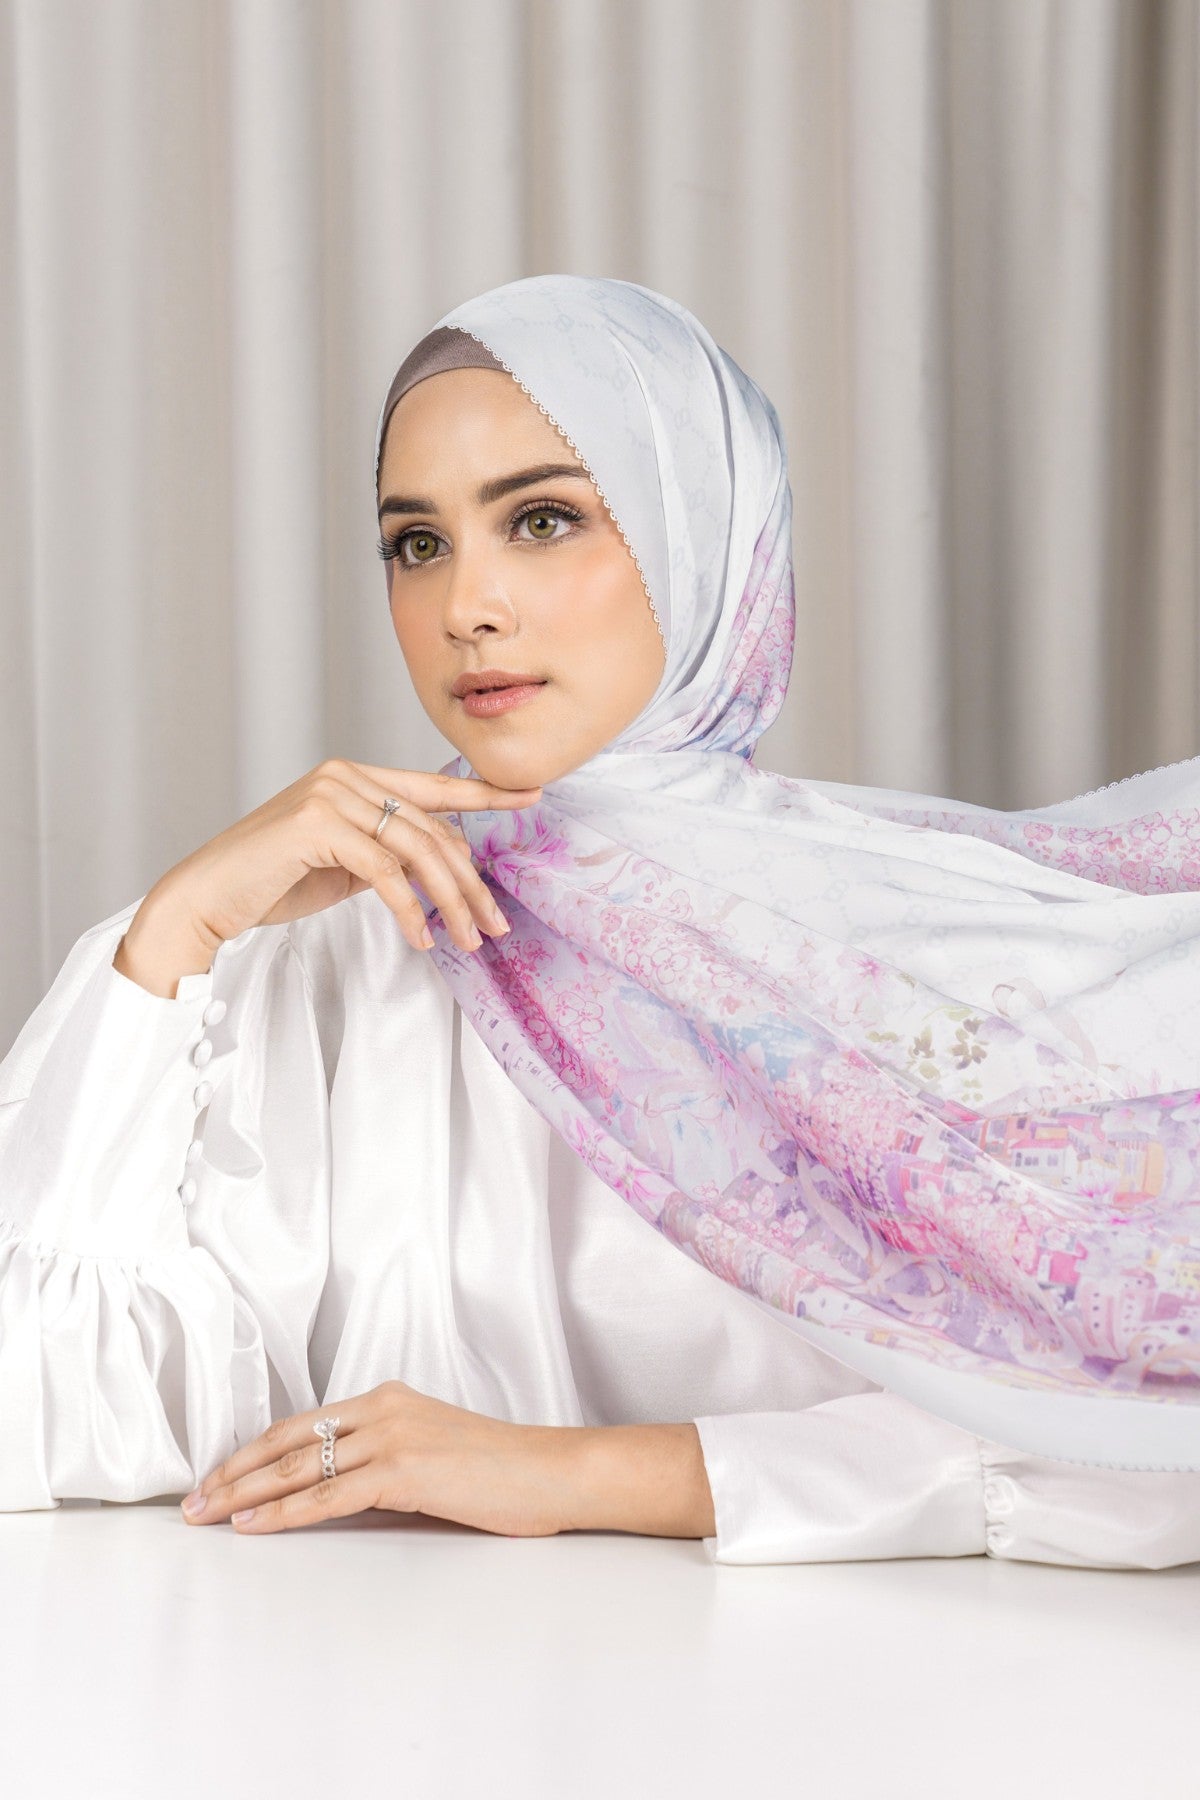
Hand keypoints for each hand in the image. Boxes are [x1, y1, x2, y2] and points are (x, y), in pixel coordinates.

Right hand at [140, 758, 542, 961]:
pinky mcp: (316, 824)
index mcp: (354, 777)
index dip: (484, 794)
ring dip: (450, 901)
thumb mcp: (341, 864)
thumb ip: (385, 854)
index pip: (432, 787)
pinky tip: (421, 938)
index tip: (531, 796)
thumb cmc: (271, 883)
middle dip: (470, 882)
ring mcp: (330, 795)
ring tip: (469, 940)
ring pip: (416, 849)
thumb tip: (435, 866)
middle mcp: (345, 776)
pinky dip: (410, 909)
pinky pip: (384, 870)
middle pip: (431, 830)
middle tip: (495, 925)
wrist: (206, 898)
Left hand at [179, 1379, 575, 1537]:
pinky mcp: (403, 1471)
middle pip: (288, 1441)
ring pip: (299, 1466)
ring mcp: (393, 1437)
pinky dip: (284, 1512)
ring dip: (245, 1494)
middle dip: (234, 1472)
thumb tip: (334, 1494)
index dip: (254, 1450)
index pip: (303, 1423)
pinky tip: (254, 1525)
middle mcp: (383, 1409)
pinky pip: (328, 1495)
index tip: (219, 1476)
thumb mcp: (433, 1453)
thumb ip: (384, 1463)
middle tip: (192, 1501)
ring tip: (206, 1515)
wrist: (552, 1471)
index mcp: (388, 1399)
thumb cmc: (502, 1471)